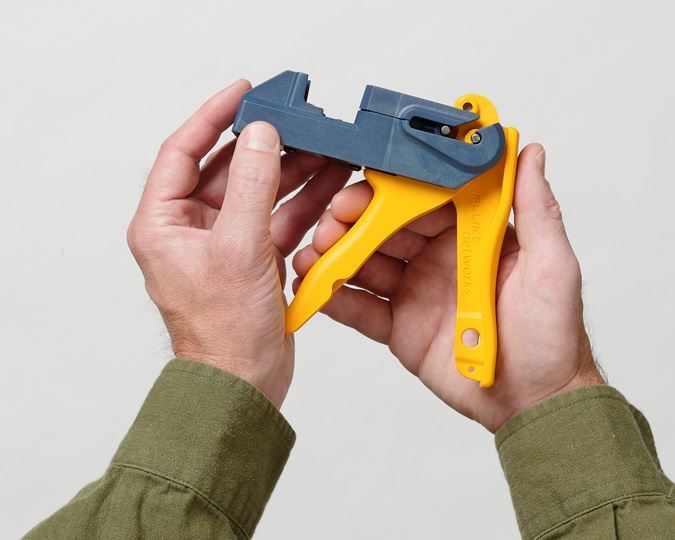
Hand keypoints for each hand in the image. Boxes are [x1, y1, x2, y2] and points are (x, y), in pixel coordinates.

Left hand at [128, 80, 350, 407]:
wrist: (244, 383)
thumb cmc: (223, 333)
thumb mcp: (238, 249)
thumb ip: (253, 186)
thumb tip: (262, 136)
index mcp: (164, 223)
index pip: (183, 151)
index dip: (213, 116)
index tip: (244, 91)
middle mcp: (190, 229)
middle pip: (230, 170)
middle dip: (268, 147)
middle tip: (300, 122)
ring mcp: (225, 244)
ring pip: (260, 193)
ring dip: (292, 174)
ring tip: (326, 151)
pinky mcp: (253, 259)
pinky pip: (278, 219)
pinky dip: (302, 205)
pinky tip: (329, 187)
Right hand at [293, 144, 603, 431]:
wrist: (533, 403)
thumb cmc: (552, 335)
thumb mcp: (552, 266)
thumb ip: (536, 210)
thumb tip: (529, 151)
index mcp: (469, 236)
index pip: (422, 201)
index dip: (391, 193)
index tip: (364, 189)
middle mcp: (437, 257)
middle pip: (385, 228)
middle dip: (352, 222)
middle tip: (328, 224)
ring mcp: (415, 291)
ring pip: (366, 264)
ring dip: (335, 257)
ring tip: (310, 256)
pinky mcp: (399, 325)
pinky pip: (362, 308)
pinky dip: (335, 299)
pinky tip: (313, 291)